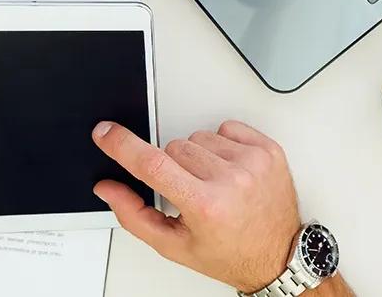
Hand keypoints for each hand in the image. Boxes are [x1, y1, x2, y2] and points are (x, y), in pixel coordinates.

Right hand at [92, 120, 301, 292]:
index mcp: (206, 206)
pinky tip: (229, 170)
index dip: (122, 145)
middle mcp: (232, 181)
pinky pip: (228, 128)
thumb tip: (108, 188)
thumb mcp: (174, 245)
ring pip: (199, 136)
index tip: (106, 133)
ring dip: (199, 157)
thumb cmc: (229, 253)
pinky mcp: (268, 150)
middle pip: (174, 147)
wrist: (276, 253)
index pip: (153, 165)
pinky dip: (223, 145)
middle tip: (189, 191)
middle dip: (172, 167)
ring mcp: (253, 162)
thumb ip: (134, 215)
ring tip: (213, 183)